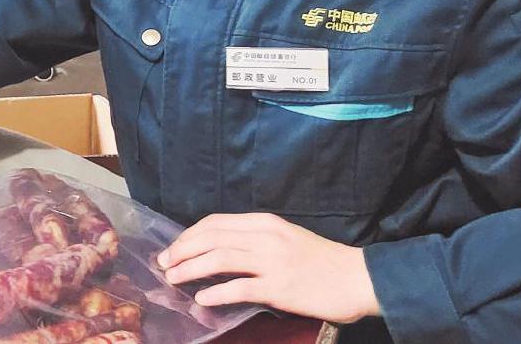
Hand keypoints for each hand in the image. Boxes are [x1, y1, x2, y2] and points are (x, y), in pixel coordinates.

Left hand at [156, 212, 380, 323]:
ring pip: (219, 258)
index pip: (216, 222)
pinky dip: (215, 292)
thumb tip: (219, 249)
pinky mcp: (279, 287)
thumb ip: (255, 239)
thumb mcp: (285, 238)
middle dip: (182, 250)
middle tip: (164, 263)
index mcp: (265, 222)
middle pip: (211, 237)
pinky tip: (201, 298)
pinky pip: (239, 287)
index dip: (189, 234)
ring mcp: (272, 261)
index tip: (174, 247)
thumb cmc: (320, 260)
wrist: (356, 277)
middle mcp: (265, 237)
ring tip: (172, 279)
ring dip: (190, 268)